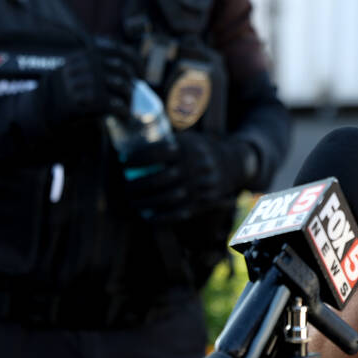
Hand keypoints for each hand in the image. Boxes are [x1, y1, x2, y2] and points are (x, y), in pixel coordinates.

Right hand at [39, 38, 137, 123]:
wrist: (45, 105)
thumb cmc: (70, 87)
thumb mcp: (80, 66)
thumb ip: (101, 62)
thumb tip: (132, 69)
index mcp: (89, 52)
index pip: (120, 52)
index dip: (136, 63)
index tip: (141, 75)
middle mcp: (89, 63)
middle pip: (124, 71)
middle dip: (132, 85)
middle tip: (131, 96)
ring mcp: (89, 79)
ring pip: (123, 87)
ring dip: (129, 99)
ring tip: (127, 107)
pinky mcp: (89, 99)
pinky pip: (116, 104)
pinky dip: (124, 111)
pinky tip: (124, 116)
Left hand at [123, 131, 253, 221]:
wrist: (232, 164)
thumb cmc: (200, 150)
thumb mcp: (188, 140)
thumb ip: (167, 144)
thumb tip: (133, 145)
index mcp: (188, 148)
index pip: (157, 152)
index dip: (137, 158)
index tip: (124, 162)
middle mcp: (194, 167)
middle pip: (158, 179)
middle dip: (136, 185)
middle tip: (125, 186)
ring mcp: (200, 186)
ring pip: (166, 198)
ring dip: (145, 202)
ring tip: (133, 200)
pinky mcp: (204, 201)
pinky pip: (178, 213)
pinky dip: (160, 216)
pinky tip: (147, 216)